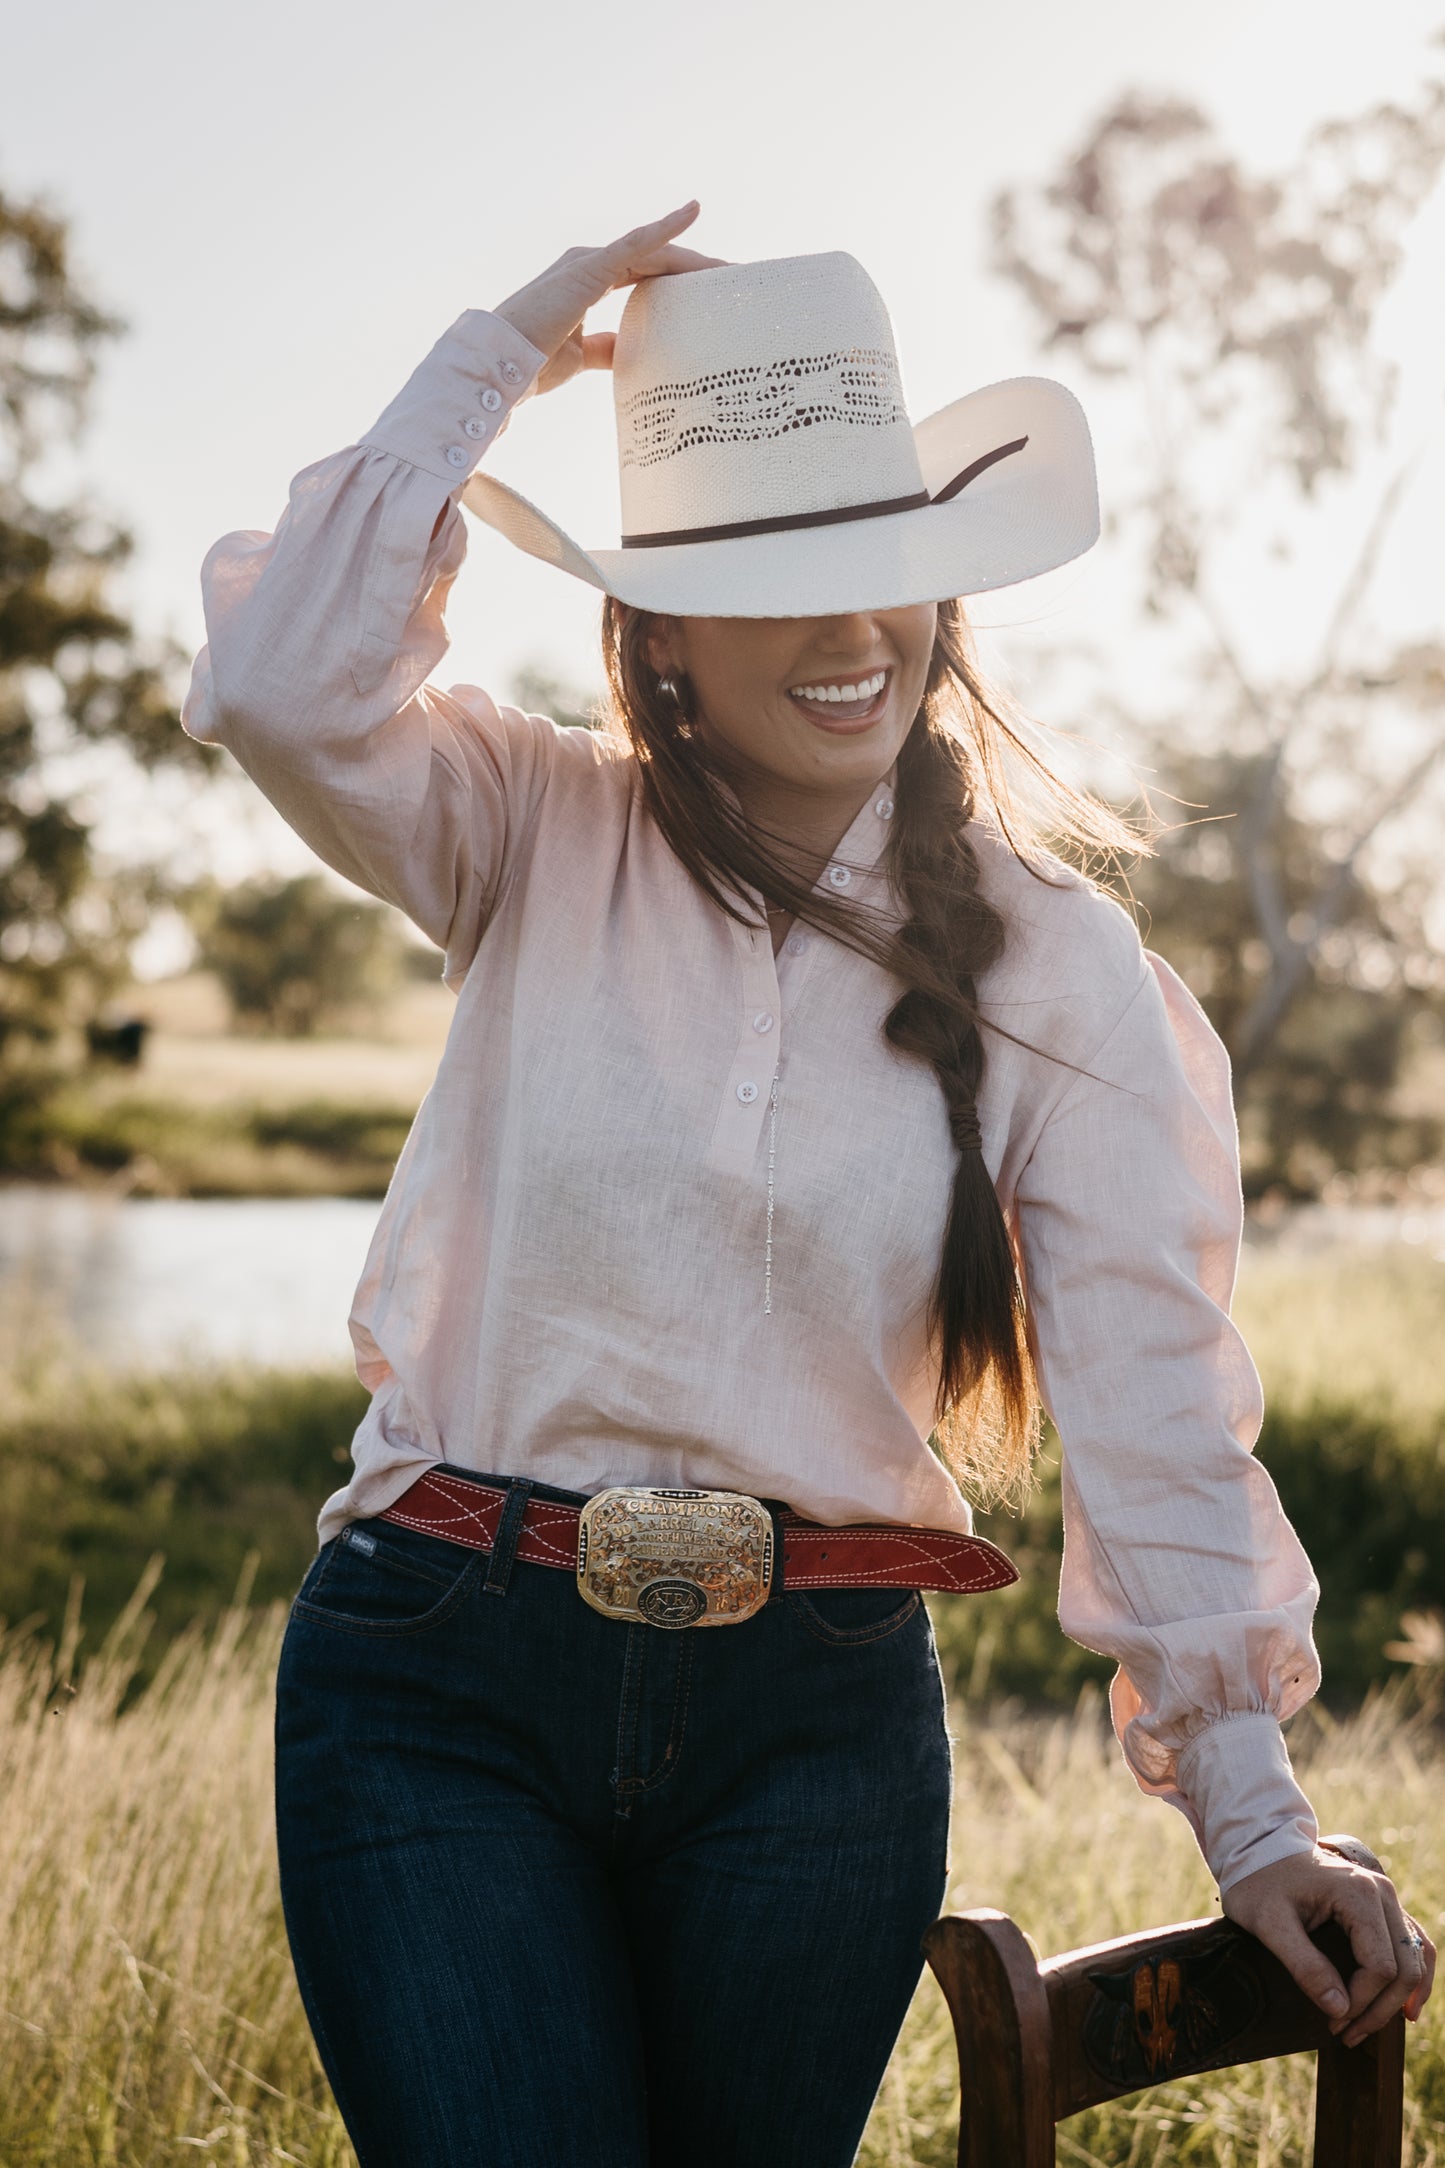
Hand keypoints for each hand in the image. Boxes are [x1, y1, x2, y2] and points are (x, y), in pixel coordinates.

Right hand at [494, 203, 726, 396]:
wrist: (502, 365)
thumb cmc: (533, 363)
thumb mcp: (582, 356)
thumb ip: (606, 347)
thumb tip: (628, 353)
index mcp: (590, 283)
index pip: (646, 276)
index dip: (681, 282)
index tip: (715, 293)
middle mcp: (592, 264)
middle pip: (658, 262)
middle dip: (698, 270)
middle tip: (739, 280)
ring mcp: (591, 261)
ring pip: (655, 253)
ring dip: (694, 258)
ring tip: (732, 267)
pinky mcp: (591, 266)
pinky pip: (636, 242)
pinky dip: (665, 226)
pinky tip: (692, 211)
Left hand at [1222, 1844, 1435, 2045]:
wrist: (1258, 1849)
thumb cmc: (1259, 1883)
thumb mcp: (1269, 1924)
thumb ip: (1304, 1965)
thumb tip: (1340, 2010)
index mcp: (1358, 1892)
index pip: (1380, 1966)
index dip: (1361, 2002)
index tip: (1333, 2021)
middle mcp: (1381, 1891)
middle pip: (1404, 1967)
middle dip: (1379, 2009)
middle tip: (1346, 2034)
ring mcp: (1385, 1896)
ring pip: (1416, 1957)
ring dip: (1399, 1999)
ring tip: (1372, 2028)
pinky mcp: (1382, 1905)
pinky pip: (1413, 1944)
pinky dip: (1414, 1976)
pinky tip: (1406, 2006)